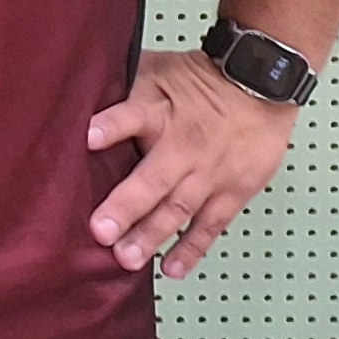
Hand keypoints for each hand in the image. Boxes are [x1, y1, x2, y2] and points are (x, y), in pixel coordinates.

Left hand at [86, 47, 298, 279]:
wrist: (261, 84)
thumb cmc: (199, 77)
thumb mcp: (156, 69)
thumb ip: (122, 85)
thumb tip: (78, 87)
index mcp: (157, 112)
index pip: (131, 116)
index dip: (110, 126)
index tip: (87, 139)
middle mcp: (182, 146)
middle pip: (153, 178)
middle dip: (126, 206)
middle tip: (100, 232)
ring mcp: (209, 173)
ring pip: (179, 208)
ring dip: (152, 235)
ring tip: (126, 259)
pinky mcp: (233, 191)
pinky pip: (211, 224)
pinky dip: (192, 248)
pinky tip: (172, 269)